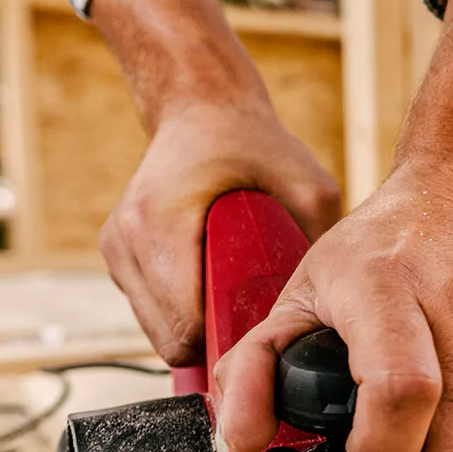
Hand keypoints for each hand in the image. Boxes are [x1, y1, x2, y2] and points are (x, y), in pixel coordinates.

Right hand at [86, 0, 340, 364]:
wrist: (200, 108)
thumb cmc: (253, 143)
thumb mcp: (308, 185)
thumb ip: (318, 240)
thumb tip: (336, 302)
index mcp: (161, 224)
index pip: (185, 326)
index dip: (226, 343)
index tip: (262, 338)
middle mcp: (126, 240)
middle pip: (169, 338)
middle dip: (214, 340)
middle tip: (258, 322)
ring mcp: (116, 249)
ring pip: (157, 330)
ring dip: (198, 325)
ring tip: (238, 298)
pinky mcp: (117, 255)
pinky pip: (151, 310)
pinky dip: (183, 309)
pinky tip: (214, 283)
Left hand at [214, 156, 452, 451]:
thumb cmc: (381, 241)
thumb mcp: (302, 288)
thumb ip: (255, 366)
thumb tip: (242, 437)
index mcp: (386, 284)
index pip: (401, 394)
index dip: (379, 445)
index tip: (359, 441)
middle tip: (390, 428)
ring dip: (449, 438)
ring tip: (423, 400)